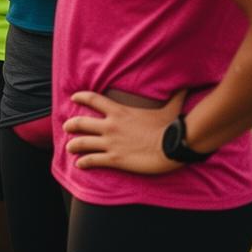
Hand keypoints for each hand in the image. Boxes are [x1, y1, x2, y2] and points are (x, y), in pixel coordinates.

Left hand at [63, 90, 185, 174]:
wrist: (173, 147)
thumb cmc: (171, 128)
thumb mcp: (171, 108)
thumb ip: (174, 96)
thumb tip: (186, 86)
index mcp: (119, 112)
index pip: (93, 99)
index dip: (81, 97)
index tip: (73, 97)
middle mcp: (110, 126)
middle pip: (81, 123)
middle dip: (71, 125)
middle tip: (66, 127)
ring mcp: (111, 143)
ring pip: (82, 143)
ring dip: (73, 145)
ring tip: (69, 148)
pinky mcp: (114, 159)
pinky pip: (93, 160)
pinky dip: (83, 162)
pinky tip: (79, 165)